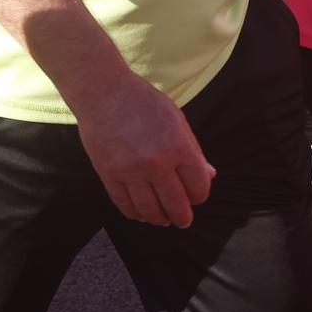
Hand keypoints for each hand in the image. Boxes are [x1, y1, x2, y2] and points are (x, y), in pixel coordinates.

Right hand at [74, 74, 214, 226]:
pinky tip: (139, 213)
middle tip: (182, 220)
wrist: (102, 91)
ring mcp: (131, 170)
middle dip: (183, 217)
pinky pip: (124, 204)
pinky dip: (134, 213)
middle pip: (176, 206)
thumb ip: (193, 150)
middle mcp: (157, 163)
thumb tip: (210, 175)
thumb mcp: (176, 119)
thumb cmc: (142, 101)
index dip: (199, 197)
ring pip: (150, 210)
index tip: (194, 197)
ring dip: (159, 219)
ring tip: (161, 219)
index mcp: (179, 148)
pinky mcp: (109, 173)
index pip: (199, 188)